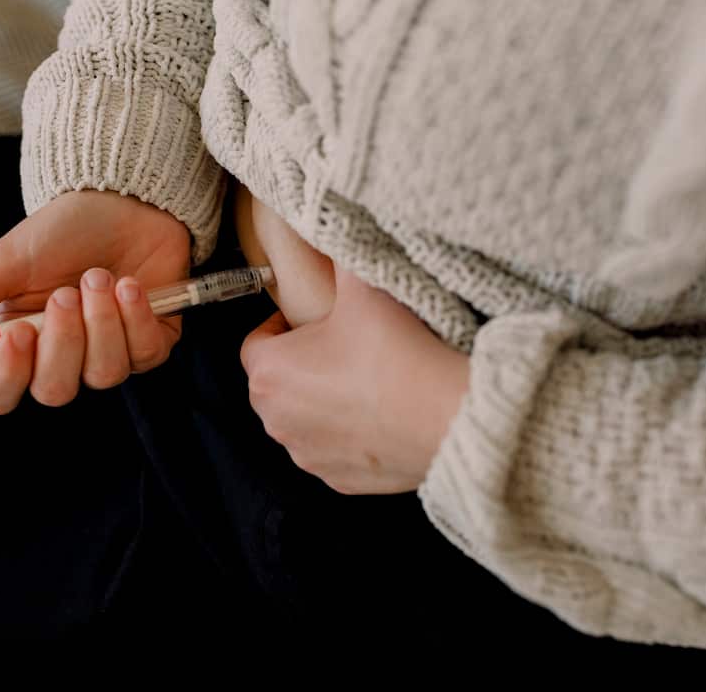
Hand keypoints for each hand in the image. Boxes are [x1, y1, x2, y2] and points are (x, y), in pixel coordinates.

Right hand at [0, 190, 189, 413]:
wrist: (124, 199)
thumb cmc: (62, 230)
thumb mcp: (4, 260)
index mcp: (16, 342)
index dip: (6, 375)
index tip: (18, 335)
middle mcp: (61, 356)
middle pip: (54, 391)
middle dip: (63, 341)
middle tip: (65, 293)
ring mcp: (108, 353)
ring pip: (104, 375)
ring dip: (103, 322)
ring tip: (100, 277)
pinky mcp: (150, 343)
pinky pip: (146, 356)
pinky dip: (137, 318)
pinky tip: (132, 286)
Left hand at [240, 262, 469, 494]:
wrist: (449, 417)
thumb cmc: (397, 351)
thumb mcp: (363, 284)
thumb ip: (338, 251)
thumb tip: (328, 226)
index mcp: (269, 373)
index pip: (256, 342)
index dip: (282, 323)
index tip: (313, 316)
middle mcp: (277, 421)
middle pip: (278, 382)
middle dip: (303, 362)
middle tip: (344, 343)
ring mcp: (308, 456)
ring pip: (304, 418)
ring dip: (324, 399)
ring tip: (368, 376)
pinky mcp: (340, 481)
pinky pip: (334, 450)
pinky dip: (349, 434)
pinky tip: (383, 413)